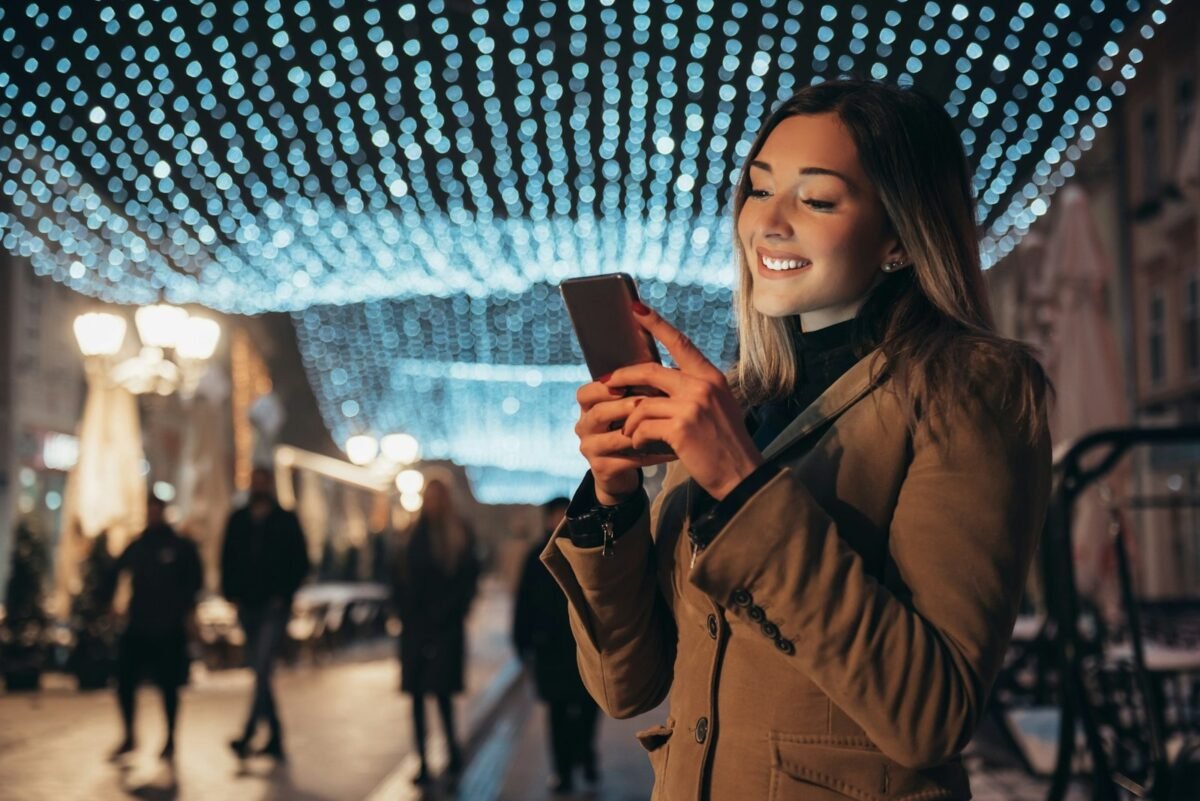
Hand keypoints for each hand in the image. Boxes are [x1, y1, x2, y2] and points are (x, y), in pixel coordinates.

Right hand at [574, 381, 675, 505]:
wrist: (620, 470)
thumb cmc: (627, 429)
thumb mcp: (623, 409)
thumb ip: (633, 390)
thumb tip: (662, 367)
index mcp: (587, 408)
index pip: (585, 394)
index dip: (603, 388)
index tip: (625, 385)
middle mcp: (584, 427)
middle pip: (599, 413)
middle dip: (625, 406)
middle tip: (650, 402)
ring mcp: (591, 449)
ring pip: (615, 438)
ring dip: (640, 431)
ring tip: (662, 425)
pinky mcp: (602, 469)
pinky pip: (630, 460)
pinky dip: (653, 454)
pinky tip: (672, 450)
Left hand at [606, 302, 763, 499]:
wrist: (741, 475)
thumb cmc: (724, 444)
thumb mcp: (716, 407)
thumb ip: (691, 389)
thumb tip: (654, 382)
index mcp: (711, 377)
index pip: (680, 343)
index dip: (656, 324)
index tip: (636, 308)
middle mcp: (702, 386)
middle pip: (649, 370)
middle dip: (621, 377)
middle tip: (604, 383)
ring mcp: (692, 406)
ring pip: (641, 403)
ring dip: (629, 420)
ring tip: (629, 433)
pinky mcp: (681, 428)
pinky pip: (643, 427)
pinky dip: (636, 437)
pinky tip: (639, 445)